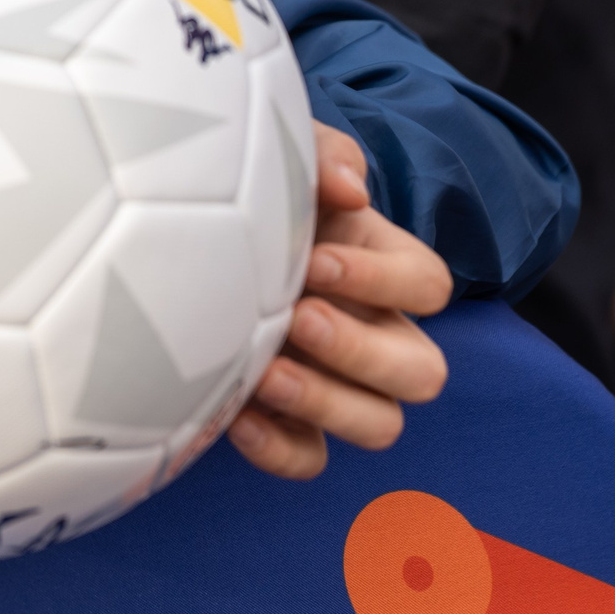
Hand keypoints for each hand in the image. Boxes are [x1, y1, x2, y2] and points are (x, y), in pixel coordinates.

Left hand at [231, 122, 452, 478]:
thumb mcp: (285, 154)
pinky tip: (234, 417)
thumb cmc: (253, 191)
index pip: (427, 285)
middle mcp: (376, 334)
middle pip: (423, 372)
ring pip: (381, 425)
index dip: (381, 281)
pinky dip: (279, 448)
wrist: (187, 234)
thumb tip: (349, 190)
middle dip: (361, 351)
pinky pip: (311, 459)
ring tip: (264, 374)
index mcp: (384, 268)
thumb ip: (323, 157)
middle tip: (297, 320)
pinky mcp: (292, 424)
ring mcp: (339, 386)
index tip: (315, 262)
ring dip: (327, 404)